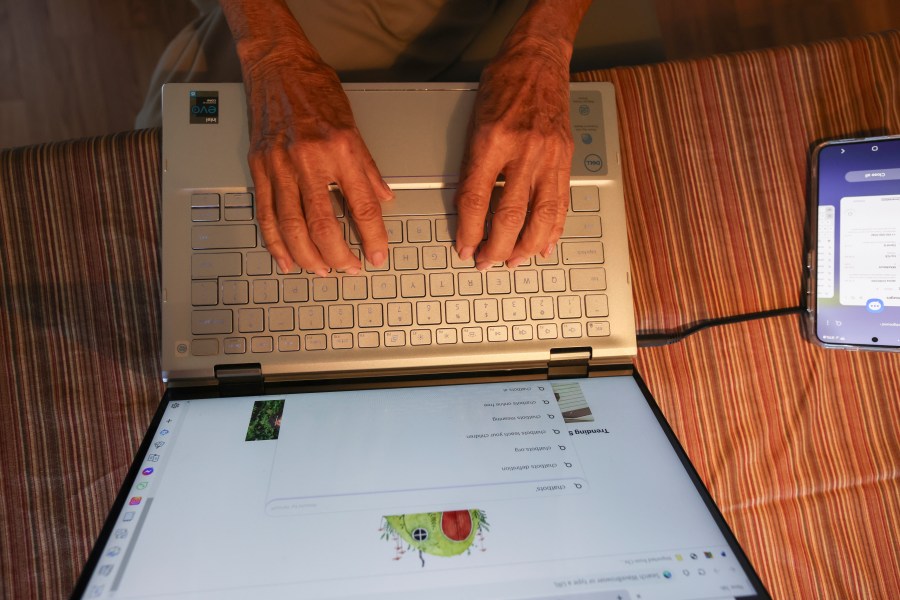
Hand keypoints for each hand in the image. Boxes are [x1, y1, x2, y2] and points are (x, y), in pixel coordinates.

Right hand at [242, 46, 391, 275]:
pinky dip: (275, 242)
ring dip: (307, 255)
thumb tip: (383, 199)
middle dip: (338, 255)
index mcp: (340, 149)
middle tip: (348, 269)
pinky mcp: (258, 166)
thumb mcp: (353, 124)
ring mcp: (279, 164)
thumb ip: (367, 168)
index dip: (371, 236)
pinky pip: (265, 213)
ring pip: (291, 226)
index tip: (377, 255)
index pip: (362, 205)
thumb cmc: (315, 88)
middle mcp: (309, 159)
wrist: (276, 64)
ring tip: (321, 270)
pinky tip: (285, 257)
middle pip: (322, 224)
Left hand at [454, 38, 573, 269]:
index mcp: (492, 139)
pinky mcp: (566, 158)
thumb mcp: (475, 121)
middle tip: (486, 262)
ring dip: (526, 246)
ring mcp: (549, 155)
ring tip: (514, 261)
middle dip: (496, 247)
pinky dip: (553, 229)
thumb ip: (473, 164)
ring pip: (540, 216)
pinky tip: (544, 244)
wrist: (539, 58)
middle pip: (509, 215)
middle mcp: (523, 150)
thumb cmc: (503, 83)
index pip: (476, 198)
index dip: (468, 230)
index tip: (464, 247)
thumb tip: (469, 208)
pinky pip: (561, 202)